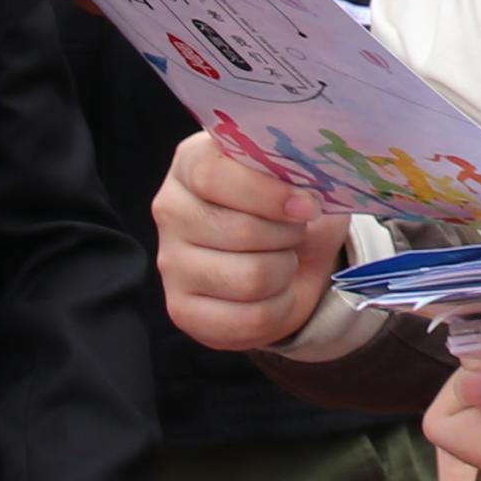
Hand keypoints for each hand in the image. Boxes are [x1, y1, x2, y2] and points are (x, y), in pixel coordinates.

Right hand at [152, 128, 348, 352]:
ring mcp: (171, 263)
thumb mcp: (298, 178)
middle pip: (239, 230)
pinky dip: (280, 307)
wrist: (289, 260)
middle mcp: (171, 210)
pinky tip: (276, 292)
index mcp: (191, 162)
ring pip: (250, 278)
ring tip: (285, 259)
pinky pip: (250, 318)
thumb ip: (297, 169)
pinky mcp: (182, 310)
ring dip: (285, 271)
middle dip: (287, 236)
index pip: (212, 175)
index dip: (267, 194)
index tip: (308, 206)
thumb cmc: (289, 209)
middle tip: (297, 232)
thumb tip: (308, 186)